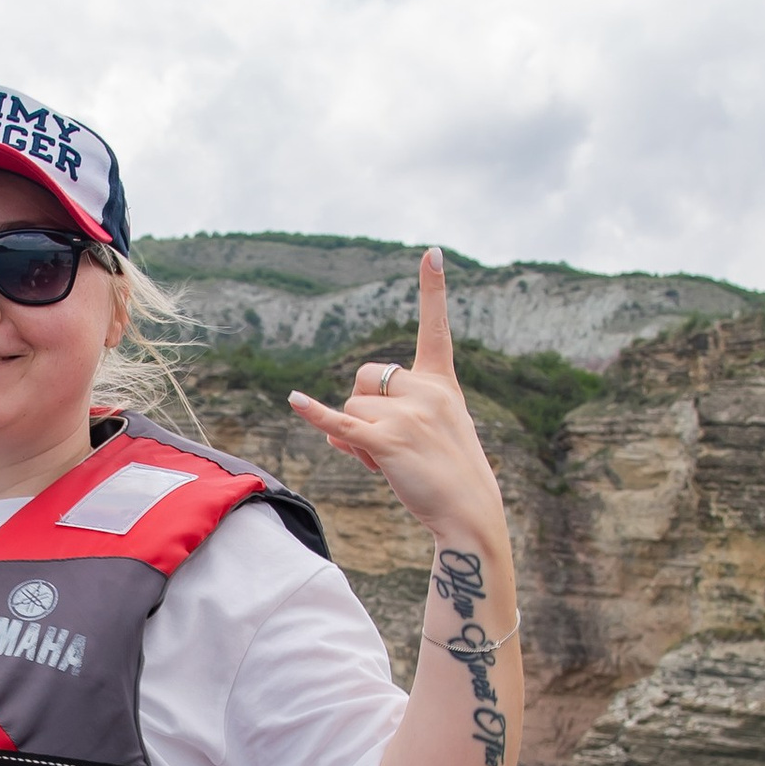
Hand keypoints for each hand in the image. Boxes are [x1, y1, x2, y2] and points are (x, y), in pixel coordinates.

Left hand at [287, 248, 512, 561]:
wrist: (469, 513)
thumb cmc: (451, 476)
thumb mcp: (435, 432)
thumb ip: (394, 416)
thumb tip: (336, 428)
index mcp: (442, 383)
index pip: (436, 329)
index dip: (433, 290)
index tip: (432, 252)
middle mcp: (427, 391)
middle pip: (366, 378)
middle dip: (363, 408)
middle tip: (388, 444)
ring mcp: (408, 415)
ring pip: (351, 408)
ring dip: (355, 436)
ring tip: (387, 461)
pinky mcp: (388, 441)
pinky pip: (341, 423)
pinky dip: (316, 415)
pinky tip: (295, 402)